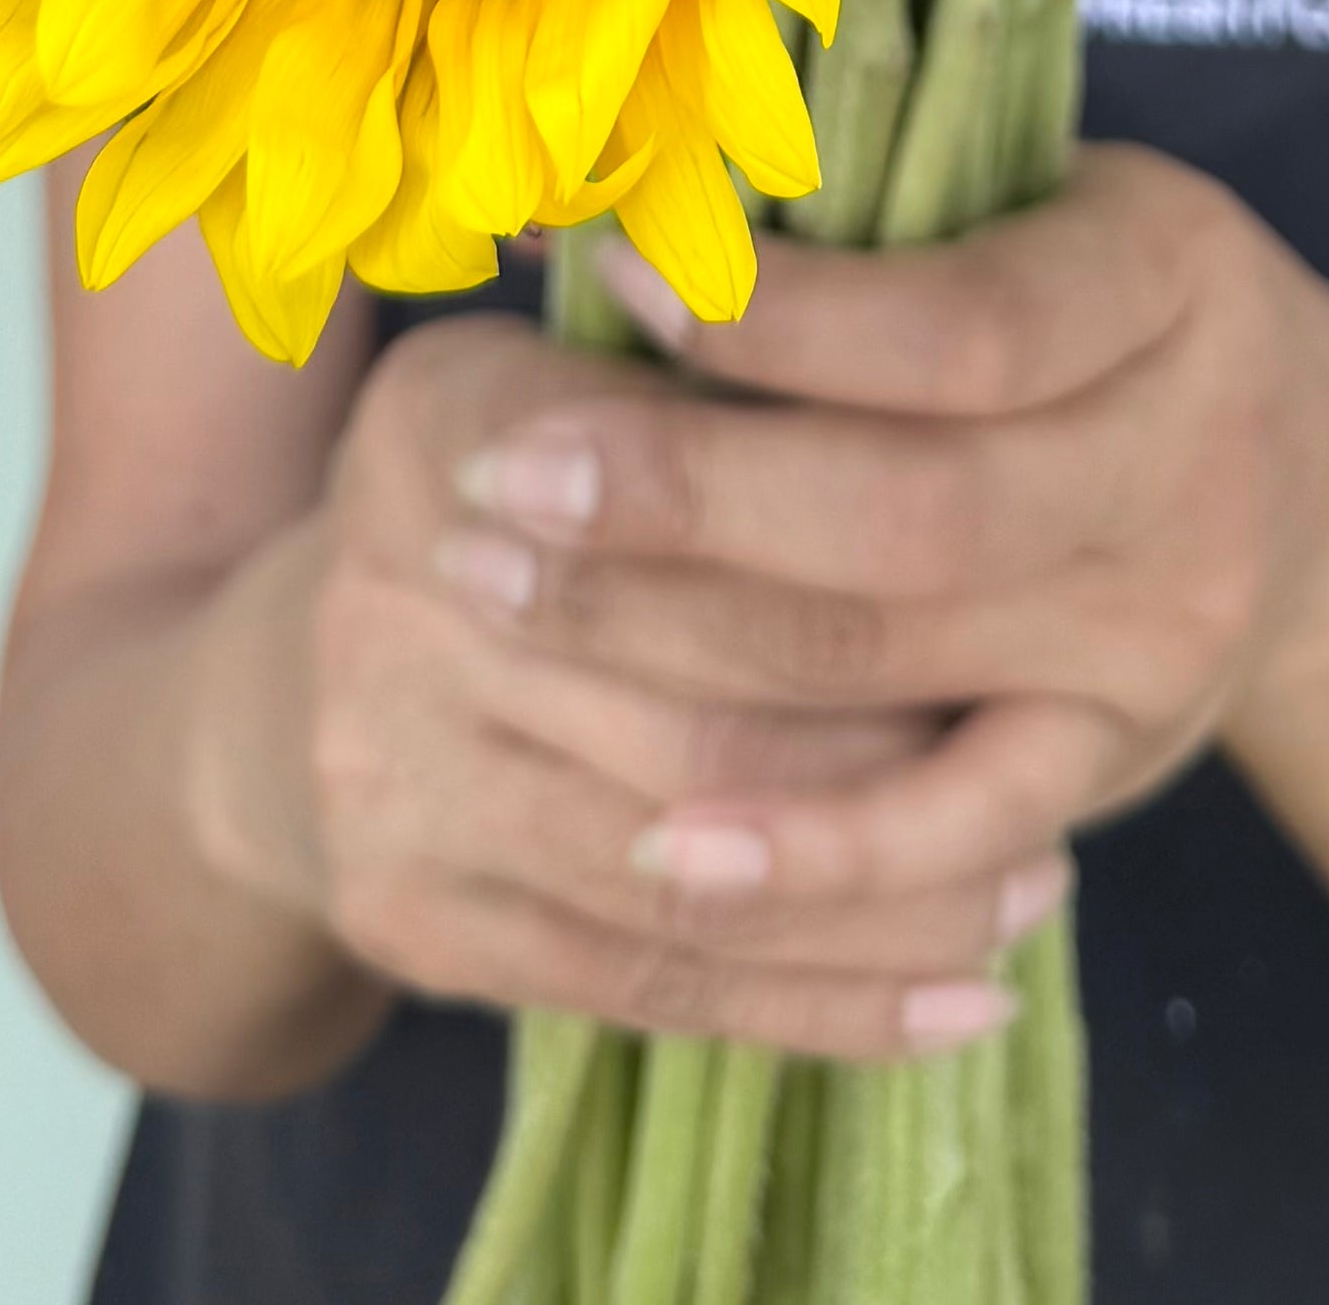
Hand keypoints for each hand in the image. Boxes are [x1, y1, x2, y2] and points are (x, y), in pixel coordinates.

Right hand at [174, 308, 1060, 1065]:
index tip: (997, 541)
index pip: (668, 492)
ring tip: (1043, 881)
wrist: (271, 701)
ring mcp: (392, 779)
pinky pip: (653, 990)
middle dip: (891, 733)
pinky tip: (961, 1003)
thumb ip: (709, 361)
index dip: (832, 528)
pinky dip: (820, 1009)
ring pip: (690, 866)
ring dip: (885, 895)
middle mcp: (392, 599)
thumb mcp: (558, 374)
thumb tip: (929, 319)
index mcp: (443, 426)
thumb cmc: (501, 505)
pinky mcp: (420, 928)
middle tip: (1057, 730)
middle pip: (692, 696)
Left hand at [423, 150, 1328, 967]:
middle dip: (678, 498)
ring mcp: (1160, 634)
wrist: (1309, 475)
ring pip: (894, 662)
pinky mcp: (1120, 762)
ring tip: (500, 595)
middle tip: (499, 483)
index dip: (777, 317)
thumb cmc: (1102, 295)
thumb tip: (597, 201)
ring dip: (675, 640)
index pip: (963, 327)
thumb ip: (862, 214)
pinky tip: (660, 841)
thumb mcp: (1040, 200)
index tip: (609, 279)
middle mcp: (1186, 464)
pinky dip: (807, 850)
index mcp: (1166, 274)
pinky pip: (954, 826)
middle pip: (909, 509)